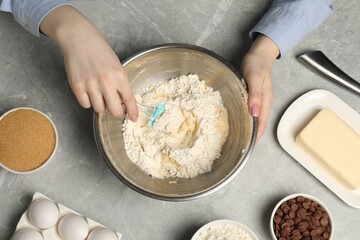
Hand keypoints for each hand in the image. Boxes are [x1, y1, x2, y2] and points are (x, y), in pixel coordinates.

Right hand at [40, 5, 137, 120]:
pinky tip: (88, 91)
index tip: (134, 118)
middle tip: (113, 105)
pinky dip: (87, 101)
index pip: (129, 99)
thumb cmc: (99, 50)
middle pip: (115, 111)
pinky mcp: (77, 86)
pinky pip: (85, 104)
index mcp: (119, 75)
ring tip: (98, 92)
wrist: (79, 38)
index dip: (133, 112)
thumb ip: (120, 82)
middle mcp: (106, 82)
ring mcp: (91, 85)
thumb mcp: (116, 65)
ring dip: (100, 104)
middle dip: (115, 111)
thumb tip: (122, 101)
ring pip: (99, 109)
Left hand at [241, 35, 278, 141]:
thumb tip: (254, 114)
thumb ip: (254, 95)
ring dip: (250, 127)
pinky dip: (248, 118)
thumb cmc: (256, 64)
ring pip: (256, 118)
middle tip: (242, 144)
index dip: (256, 135)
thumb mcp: (254, 78)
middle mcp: (264, 103)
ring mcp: (261, 100)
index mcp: (266, 101)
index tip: (249, 146)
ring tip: (241, 136)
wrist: (260, 54)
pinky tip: (241, 120)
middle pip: (260, 123)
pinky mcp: (255, 96)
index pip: (261, 123)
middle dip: (253, 135)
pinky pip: (252, 111)